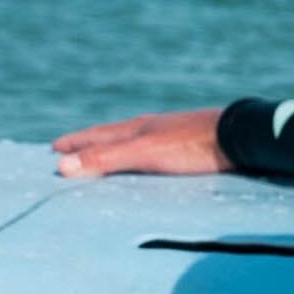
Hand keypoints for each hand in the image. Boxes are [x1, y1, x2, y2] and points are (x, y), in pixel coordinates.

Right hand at [52, 107, 230, 177]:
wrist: (239, 137)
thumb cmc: (191, 144)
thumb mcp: (143, 154)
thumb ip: (105, 160)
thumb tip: (61, 165)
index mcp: (136, 128)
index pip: (96, 136)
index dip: (75, 143)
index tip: (54, 148)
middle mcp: (150, 129)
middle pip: (112, 137)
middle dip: (89, 144)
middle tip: (69, 149)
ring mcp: (170, 136)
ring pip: (133, 142)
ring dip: (113, 149)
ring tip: (103, 155)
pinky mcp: (188, 147)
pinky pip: (153, 152)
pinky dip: (138, 157)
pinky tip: (149, 161)